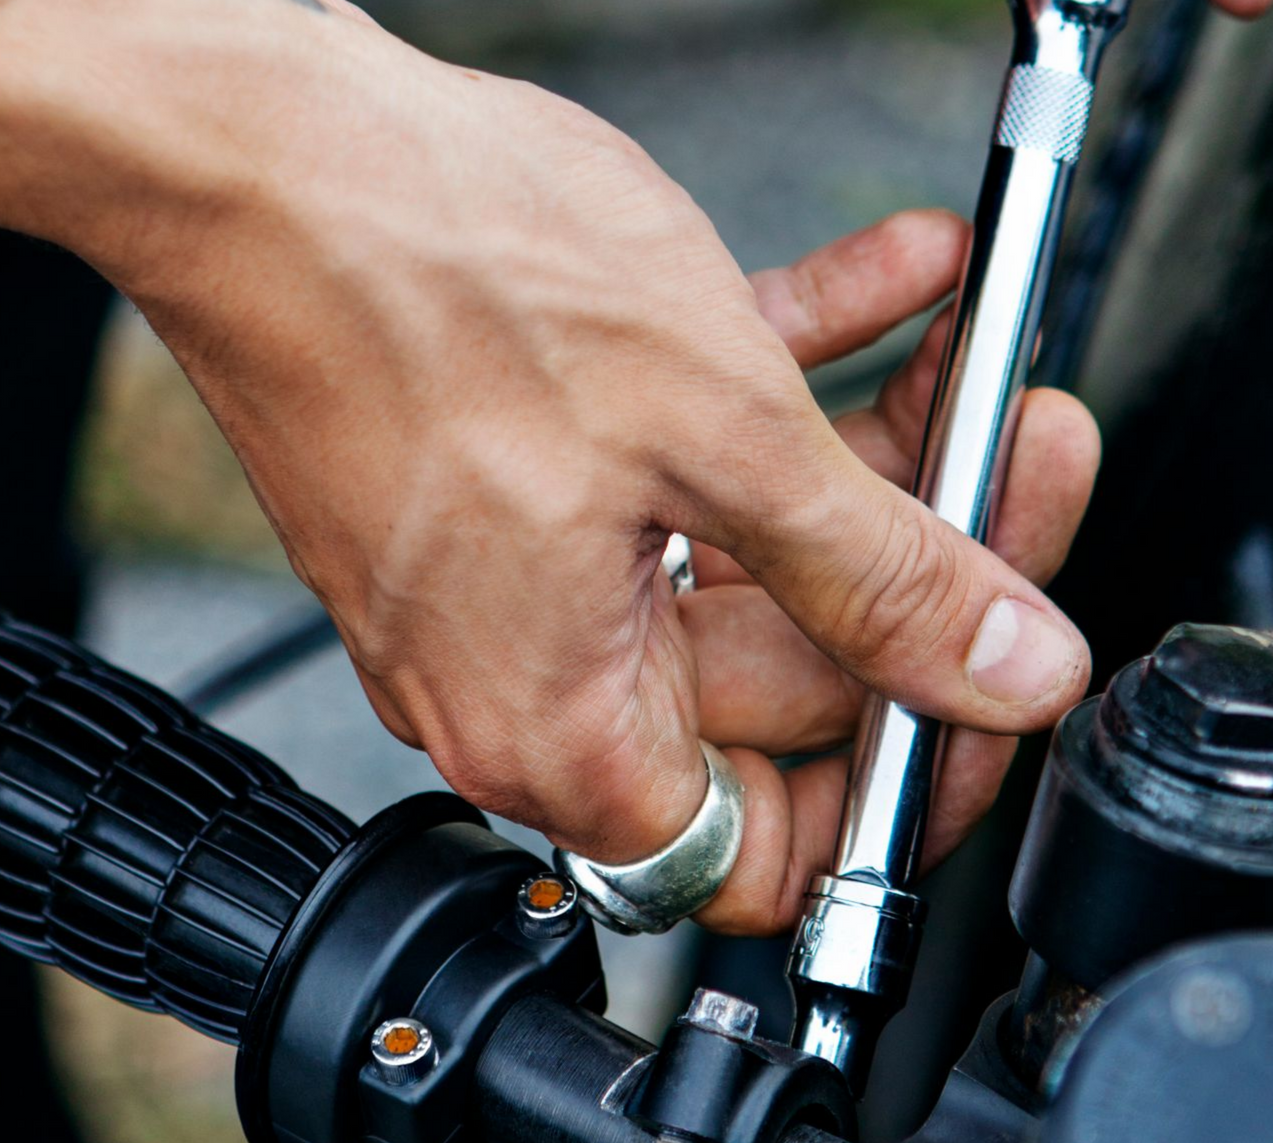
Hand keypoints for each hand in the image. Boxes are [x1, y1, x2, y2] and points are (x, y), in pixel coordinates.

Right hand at [33, 12, 1099, 936]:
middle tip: (1010, 453)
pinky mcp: (498, 511)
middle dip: (916, 568)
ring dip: (860, 472)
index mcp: (568, 735)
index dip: (913, 780)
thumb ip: (884, 576)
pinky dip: (770, 405)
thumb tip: (1011, 673)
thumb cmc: (430, 282)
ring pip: (737, 575)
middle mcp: (524, 696)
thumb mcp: (722, 434)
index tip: (994, 685)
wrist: (260, 159)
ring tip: (962, 360)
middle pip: (775, 691)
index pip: (780, 853)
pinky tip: (877, 297)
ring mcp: (508, 603)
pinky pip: (667, 489)